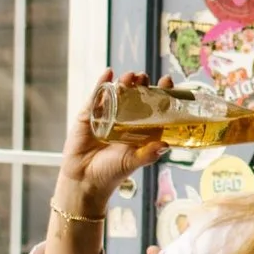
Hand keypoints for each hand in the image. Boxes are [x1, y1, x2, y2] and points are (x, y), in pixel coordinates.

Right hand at [59, 67, 172, 206]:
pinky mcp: (88, 115)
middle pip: (136, 96)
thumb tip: (165, 145)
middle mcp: (124, 120)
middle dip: (142, 84)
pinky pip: (96, 96)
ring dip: (125, 82)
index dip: (161, 93)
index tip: (168, 80)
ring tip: (131, 76)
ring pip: (117, 93)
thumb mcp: (132, 162)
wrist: (84, 181)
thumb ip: (148, 154)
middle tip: (145, 77)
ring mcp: (106, 116)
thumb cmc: (111, 173)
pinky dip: (102, 83)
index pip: (153, 107)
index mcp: (139, 129)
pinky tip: (108, 73)